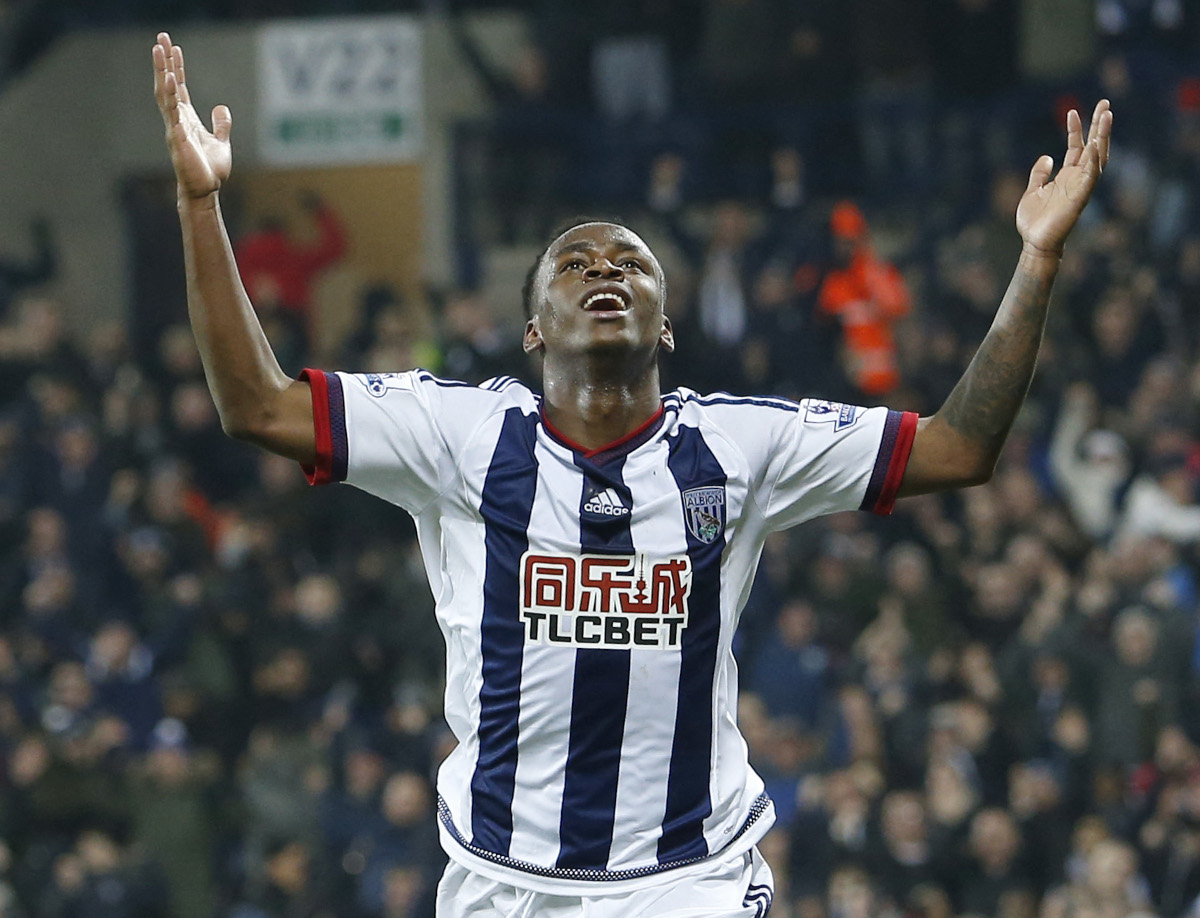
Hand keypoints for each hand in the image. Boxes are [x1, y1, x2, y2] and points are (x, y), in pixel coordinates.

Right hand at [153, 32, 231, 201]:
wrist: (206, 190)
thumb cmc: (210, 170)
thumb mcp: (221, 142)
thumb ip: (220, 124)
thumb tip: (221, 107)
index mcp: (186, 118)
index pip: (178, 87)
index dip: (175, 67)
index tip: (173, 47)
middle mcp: (177, 119)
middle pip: (167, 84)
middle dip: (163, 61)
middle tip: (160, 37)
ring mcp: (175, 127)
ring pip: (165, 94)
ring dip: (162, 71)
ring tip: (159, 49)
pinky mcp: (178, 138)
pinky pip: (172, 113)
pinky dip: (171, 95)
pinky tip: (170, 78)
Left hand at [1016, 100, 1111, 255]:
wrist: (1035, 243)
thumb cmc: (1034, 221)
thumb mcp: (1032, 190)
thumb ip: (1039, 173)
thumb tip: (1047, 156)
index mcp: (1067, 175)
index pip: (1076, 147)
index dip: (1075, 129)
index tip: (1072, 111)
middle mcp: (1077, 178)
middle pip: (1093, 146)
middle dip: (1099, 125)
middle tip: (1105, 103)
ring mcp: (1081, 186)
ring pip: (1097, 156)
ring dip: (1102, 136)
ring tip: (1106, 115)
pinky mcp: (1080, 197)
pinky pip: (1091, 175)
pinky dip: (1093, 160)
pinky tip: (1094, 144)